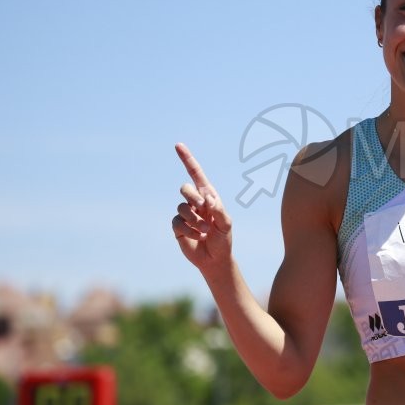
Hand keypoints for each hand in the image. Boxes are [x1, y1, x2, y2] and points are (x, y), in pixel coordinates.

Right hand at [171, 143, 232, 273]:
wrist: (216, 258)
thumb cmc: (224, 239)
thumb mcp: (226, 223)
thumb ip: (218, 209)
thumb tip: (208, 198)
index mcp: (209, 196)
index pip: (196, 174)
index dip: (187, 160)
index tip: (178, 145)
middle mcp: (195, 202)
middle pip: (185, 189)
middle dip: (193, 197)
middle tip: (203, 209)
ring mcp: (185, 214)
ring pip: (181, 207)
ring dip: (195, 220)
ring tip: (206, 231)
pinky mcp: (178, 226)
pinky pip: (178, 222)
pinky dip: (190, 230)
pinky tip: (199, 237)